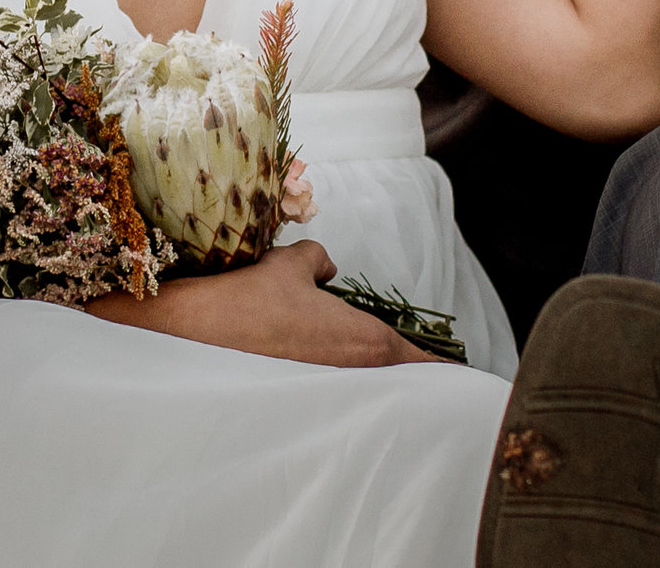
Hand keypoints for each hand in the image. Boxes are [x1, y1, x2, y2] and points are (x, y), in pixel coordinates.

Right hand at [87, 240, 433, 367]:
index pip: (423, 362)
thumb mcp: (291, 264)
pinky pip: (333, 390)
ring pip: (362, 385)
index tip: (466, 375)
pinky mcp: (299, 399)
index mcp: (367, 342)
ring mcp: (326, 391)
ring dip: (368, 375)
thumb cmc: (250, 297)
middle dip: (407, 370)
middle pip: (396, 378)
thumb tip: (325, 266)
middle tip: (420, 362)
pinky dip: (337, 381)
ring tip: (369, 362)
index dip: (446, 367)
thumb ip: (319, 259)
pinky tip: (320, 366)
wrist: (193, 337)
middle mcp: (353, 373)